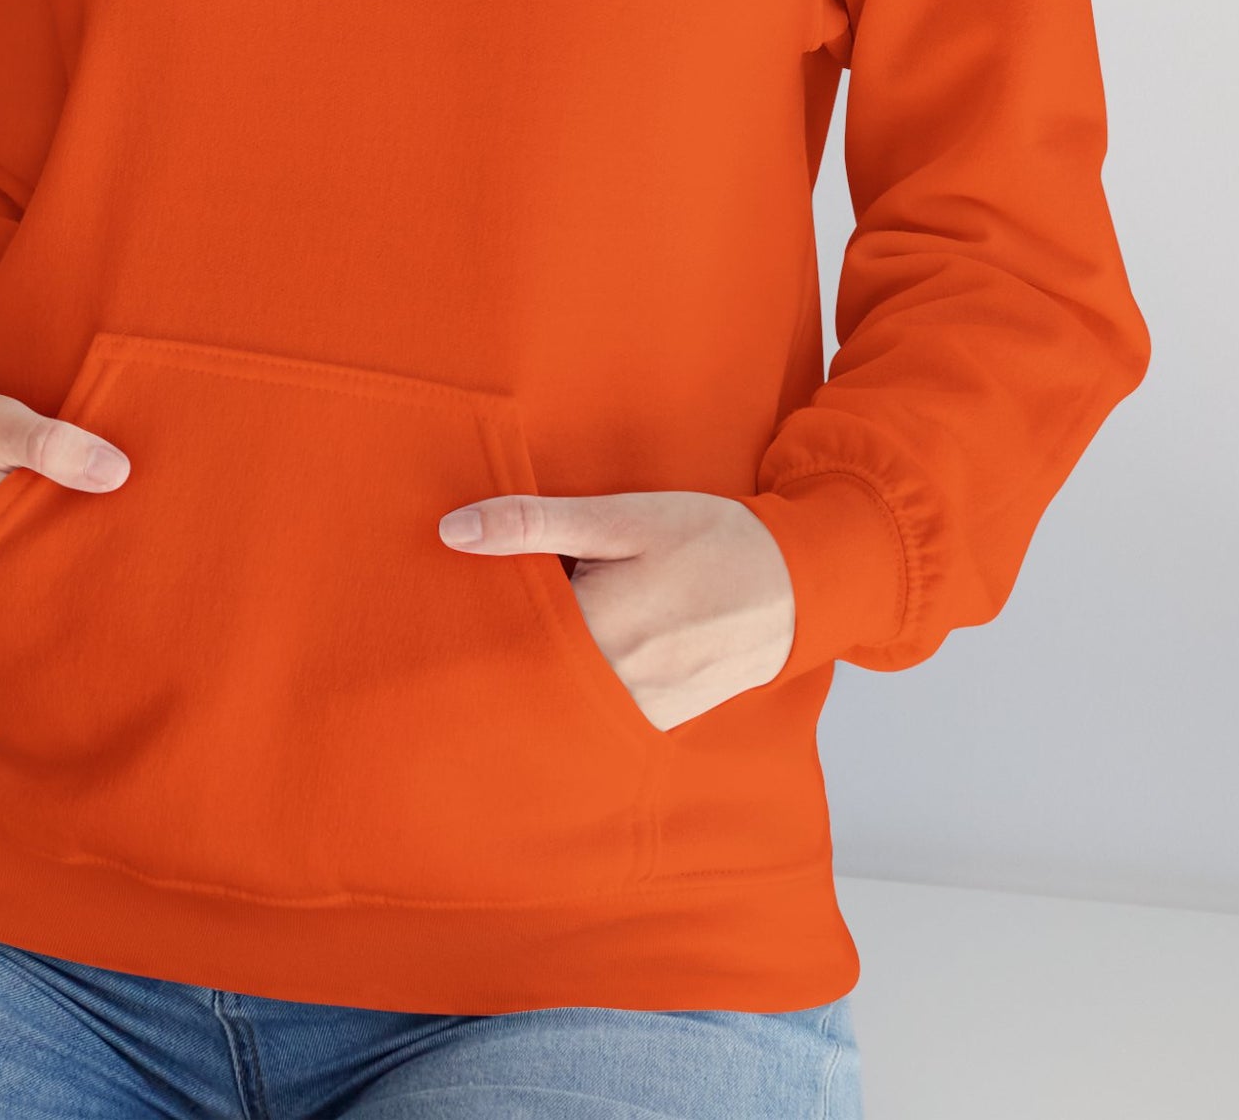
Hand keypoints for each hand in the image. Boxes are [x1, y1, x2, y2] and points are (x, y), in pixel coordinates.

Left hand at [438, 490, 795, 729]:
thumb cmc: (709, 540)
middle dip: (497, 646)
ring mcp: (635, 711)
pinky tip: (566, 654)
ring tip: (513, 638)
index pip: (500, 636)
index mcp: (594, 630)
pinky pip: (592, 709)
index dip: (469, 619)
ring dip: (535, 669)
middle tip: (468, 623)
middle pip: (522, 673)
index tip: (442, 604)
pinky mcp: (655, 721)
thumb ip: (535, 525)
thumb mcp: (623, 518)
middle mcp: (611, 684)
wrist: (796, 587)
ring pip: (556, 696)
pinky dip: (572, 684)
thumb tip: (452, 531)